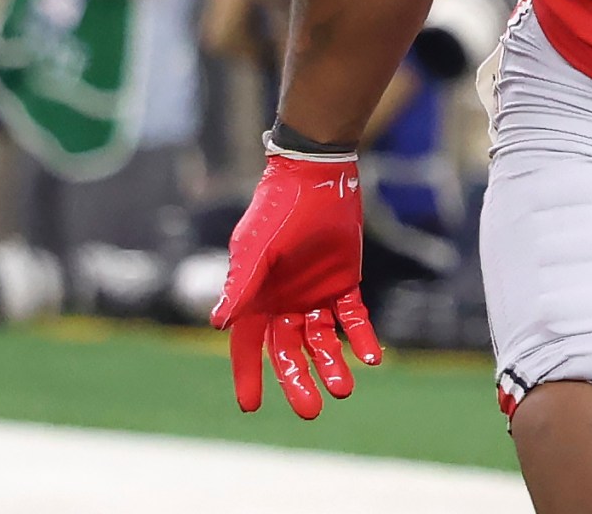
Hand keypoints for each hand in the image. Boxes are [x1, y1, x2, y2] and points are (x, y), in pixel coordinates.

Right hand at [210, 153, 382, 417]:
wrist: (317, 180)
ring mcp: (314, 296)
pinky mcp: (344, 285)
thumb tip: (218, 325)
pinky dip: (363, 339)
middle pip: (289, 353)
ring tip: (343, 391)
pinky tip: (373, 358)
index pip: (248, 347)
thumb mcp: (256, 250)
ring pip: (323, 342)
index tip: (250, 407)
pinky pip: (354, 319)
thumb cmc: (276, 212)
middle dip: (298, 381)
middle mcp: (283, 304)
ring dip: (332, 365)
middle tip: (310, 411)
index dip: (249, 376)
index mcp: (255, 300)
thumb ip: (241, 286)